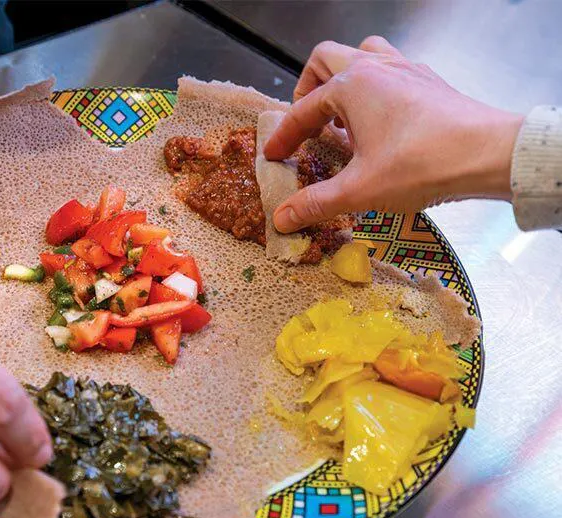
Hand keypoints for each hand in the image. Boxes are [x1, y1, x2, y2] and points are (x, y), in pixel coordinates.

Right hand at [263, 36, 524, 231]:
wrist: (488, 154)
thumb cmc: (423, 164)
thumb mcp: (359, 190)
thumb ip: (315, 202)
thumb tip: (281, 218)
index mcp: (352, 86)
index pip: (303, 109)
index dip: (284, 136)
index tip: (274, 156)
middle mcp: (376, 68)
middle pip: (326, 61)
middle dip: (307, 90)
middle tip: (305, 123)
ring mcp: (405, 69)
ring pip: (362, 54)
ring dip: (344, 79)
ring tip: (341, 116)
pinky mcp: (428, 81)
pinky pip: (390, 70)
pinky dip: (375, 89)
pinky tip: (379, 123)